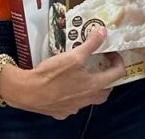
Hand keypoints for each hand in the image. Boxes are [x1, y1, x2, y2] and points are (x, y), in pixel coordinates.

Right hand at [0, 29, 125, 119]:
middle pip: (106, 90)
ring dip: (92, 87)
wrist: (26, 91)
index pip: (118, 74)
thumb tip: (103, 31)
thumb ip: (91, 44)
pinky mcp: (61, 112)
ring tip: (84, 75)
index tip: (111, 54)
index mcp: (94, 85)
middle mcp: (87, 100)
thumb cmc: (52, 74)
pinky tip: (66, 87)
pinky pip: (73, 105)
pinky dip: (74, 96)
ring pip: (90, 99)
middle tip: (101, 65)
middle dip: (107, 77)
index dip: (118, 61)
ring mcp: (74, 108)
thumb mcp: (73, 55)